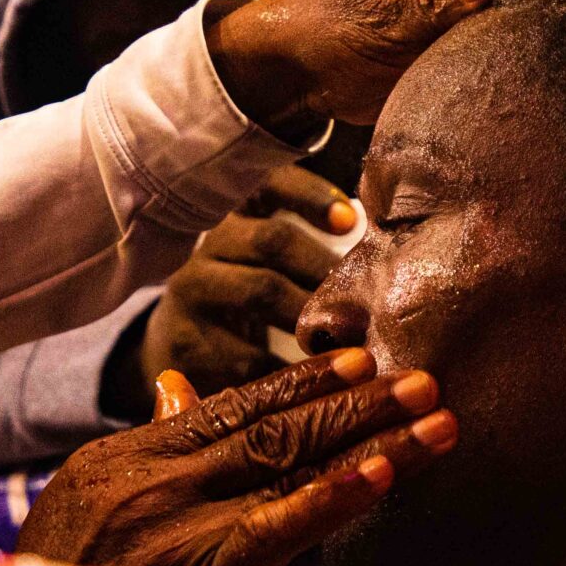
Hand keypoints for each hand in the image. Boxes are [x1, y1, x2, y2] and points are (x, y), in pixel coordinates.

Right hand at [18, 349, 457, 565]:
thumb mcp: (83, 501)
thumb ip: (145, 446)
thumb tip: (178, 386)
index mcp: (129, 456)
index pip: (232, 404)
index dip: (302, 381)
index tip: (359, 360)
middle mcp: (157, 476)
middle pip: (273, 424)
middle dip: (354, 401)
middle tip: (420, 379)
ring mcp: (177, 519)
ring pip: (289, 461)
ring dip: (370, 437)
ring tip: (433, 416)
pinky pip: (281, 523)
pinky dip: (336, 495)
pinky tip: (385, 474)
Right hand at [107, 166, 359, 415]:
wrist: (182, 349)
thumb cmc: (249, 302)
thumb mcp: (271, 268)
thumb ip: (313, 256)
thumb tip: (383, 266)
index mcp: (238, 216)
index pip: (269, 184)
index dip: (310, 195)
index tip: (350, 221)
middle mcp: (209, 244)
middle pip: (272, 239)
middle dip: (326, 266)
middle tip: (367, 296)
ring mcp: (191, 291)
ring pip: (260, 289)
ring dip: (314, 312)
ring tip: (350, 334)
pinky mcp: (184, 340)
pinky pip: (247, 352)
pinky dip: (290, 367)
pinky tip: (318, 381)